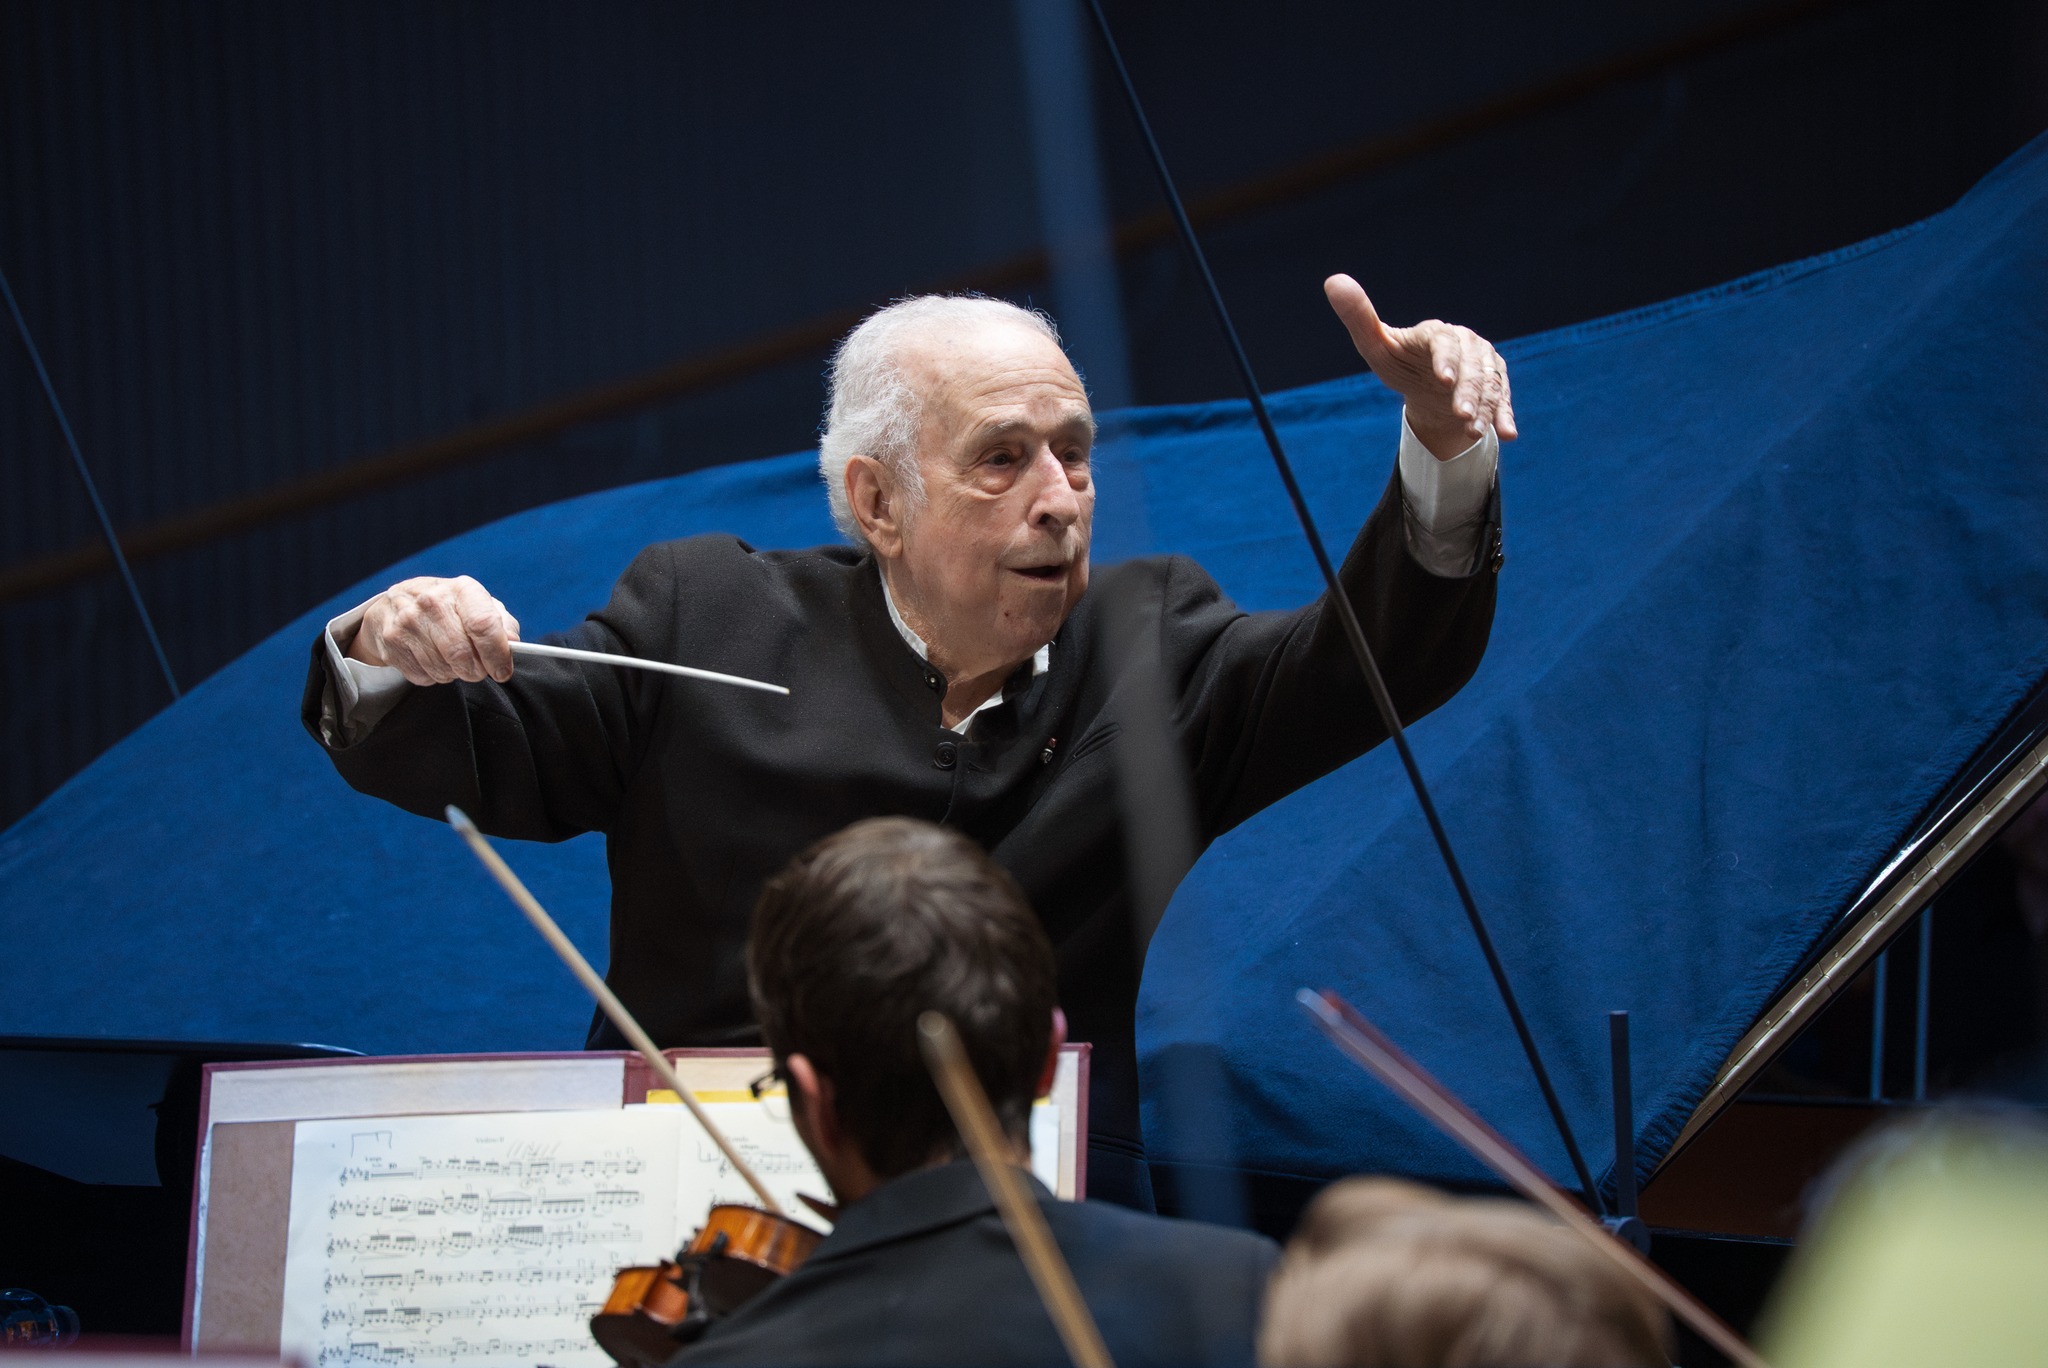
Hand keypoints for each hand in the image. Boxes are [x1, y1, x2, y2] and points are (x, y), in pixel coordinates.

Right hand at [347, 575, 519, 684]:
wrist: (394, 605)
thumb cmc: (448, 607)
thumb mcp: (478, 605)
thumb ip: (501, 622)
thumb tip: (512, 642)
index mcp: (461, 589)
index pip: (483, 625)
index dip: (497, 654)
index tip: (503, 671)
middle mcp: (431, 602)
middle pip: (462, 654)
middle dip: (477, 671)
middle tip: (479, 670)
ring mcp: (407, 622)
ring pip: (444, 669)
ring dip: (456, 673)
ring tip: (453, 659)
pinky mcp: (392, 643)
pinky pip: (424, 676)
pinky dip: (435, 675)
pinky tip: (432, 658)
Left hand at [1324, 273, 1517, 459]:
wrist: (1425, 386)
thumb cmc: (1399, 362)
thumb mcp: (1375, 346)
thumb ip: (1359, 317)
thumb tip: (1333, 281)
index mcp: (1436, 332)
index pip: (1444, 341)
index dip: (1445, 359)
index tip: (1443, 380)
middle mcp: (1466, 343)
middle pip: (1471, 367)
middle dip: (1468, 392)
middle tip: (1461, 416)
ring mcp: (1484, 363)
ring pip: (1489, 384)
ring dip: (1485, 409)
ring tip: (1474, 433)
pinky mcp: (1496, 383)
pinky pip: (1503, 398)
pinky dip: (1505, 415)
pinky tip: (1507, 433)